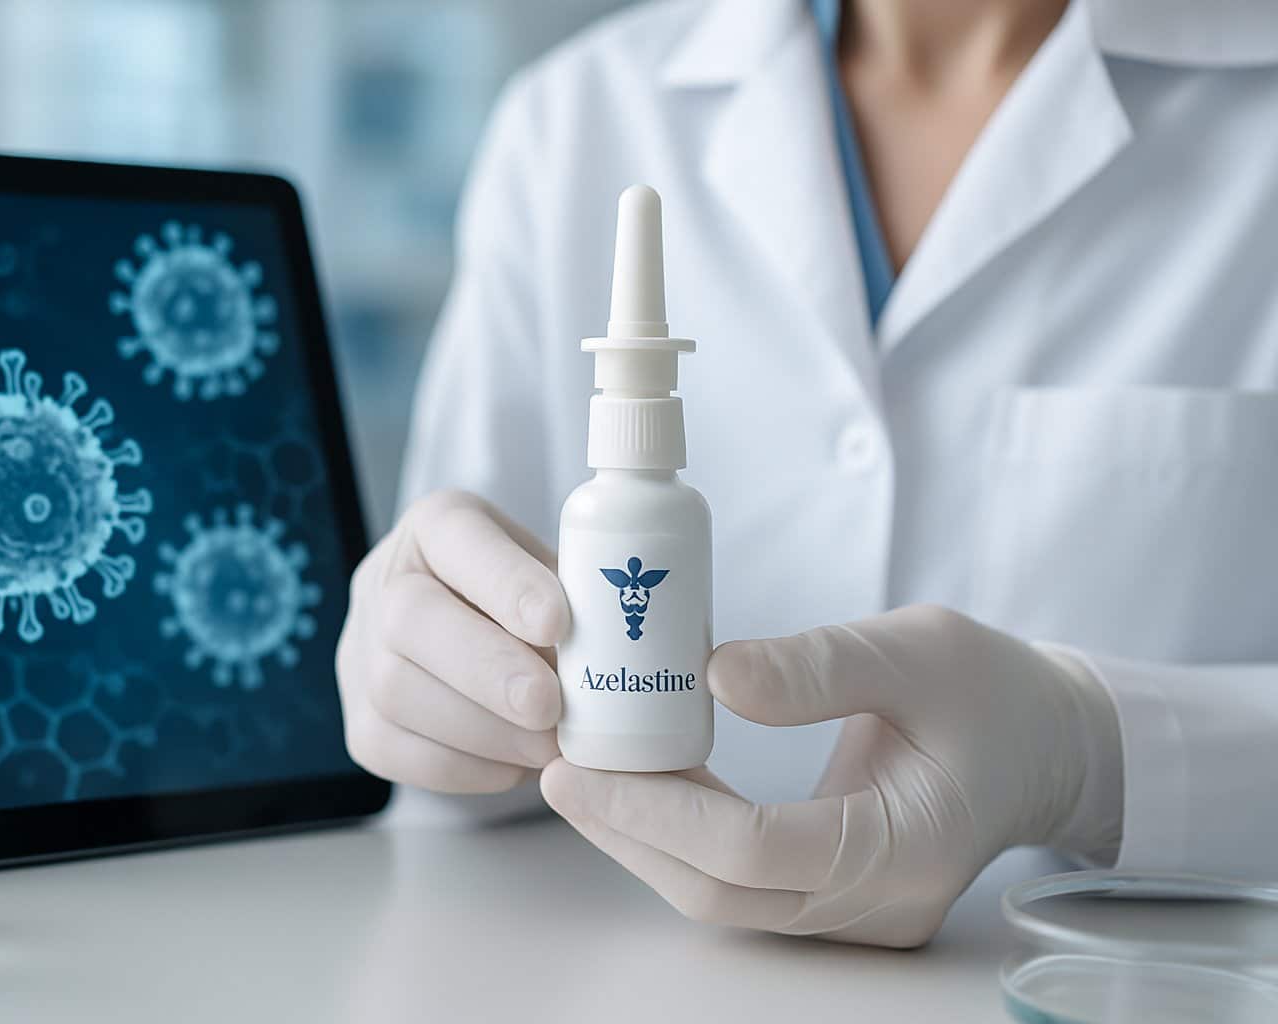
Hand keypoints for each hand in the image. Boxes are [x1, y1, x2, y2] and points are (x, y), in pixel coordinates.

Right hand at [337, 491, 568, 792]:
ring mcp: (359, 652)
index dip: (505, 582)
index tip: (558, 623)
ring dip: (484, 730)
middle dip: (486, 668)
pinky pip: (394, 750)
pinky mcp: (358, 720)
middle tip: (550, 706)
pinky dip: (464, 766)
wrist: (468, 638)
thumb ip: (579, 599)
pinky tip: (515, 765)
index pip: (458, 536)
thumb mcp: (555, 574)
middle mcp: (385, 580)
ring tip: (548, 745)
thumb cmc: (529, 604)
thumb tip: (619, 650)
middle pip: (410, 619)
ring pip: (397, 692)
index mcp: (437, 526)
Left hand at [541, 605, 1122, 946]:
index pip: (753, 852)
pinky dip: (683, 836)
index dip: (656, 812)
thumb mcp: (919, 648)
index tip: (579, 765)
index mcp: (904, 849)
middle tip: (558, 769)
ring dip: (645, 838)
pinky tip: (643, 783)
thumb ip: (819, 664)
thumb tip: (711, 673)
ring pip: (724, 896)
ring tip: (582, 772)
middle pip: (722, 892)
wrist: (1047, 744)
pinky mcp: (836, 897)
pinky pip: (742, 883)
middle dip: (629, 832)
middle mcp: (875, 903)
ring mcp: (856, 912)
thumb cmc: (994, 690)